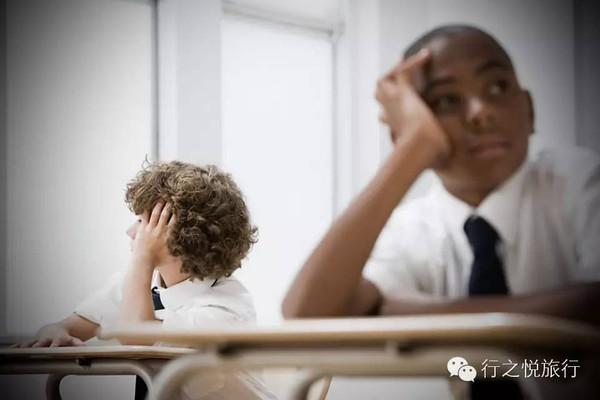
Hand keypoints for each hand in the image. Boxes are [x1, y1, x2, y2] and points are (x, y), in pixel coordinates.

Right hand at [12, 324, 85, 347]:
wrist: (54, 329)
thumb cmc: (63, 336)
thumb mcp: (71, 339)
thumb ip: (77, 343)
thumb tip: (85, 347)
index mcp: (57, 339)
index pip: (56, 343)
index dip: (55, 346)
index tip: (52, 349)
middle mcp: (47, 340)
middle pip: (42, 343)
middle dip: (38, 345)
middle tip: (34, 348)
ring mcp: (39, 340)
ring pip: (31, 343)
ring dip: (26, 346)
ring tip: (20, 349)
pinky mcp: (32, 341)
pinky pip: (24, 344)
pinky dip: (18, 346)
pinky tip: (12, 349)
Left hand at [131, 202, 174, 269]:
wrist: (143, 261)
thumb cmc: (158, 261)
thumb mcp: (171, 258)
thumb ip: (180, 255)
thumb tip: (190, 256)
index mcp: (168, 235)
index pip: (174, 220)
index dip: (177, 212)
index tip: (179, 206)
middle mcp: (160, 229)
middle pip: (165, 214)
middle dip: (169, 205)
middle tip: (171, 197)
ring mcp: (150, 228)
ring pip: (155, 213)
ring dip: (159, 205)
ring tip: (162, 198)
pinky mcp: (142, 229)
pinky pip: (144, 217)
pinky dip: (146, 210)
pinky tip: (147, 204)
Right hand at [376, 49, 450, 167]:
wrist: (421, 149)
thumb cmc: (429, 157)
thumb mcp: (434, 157)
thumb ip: (440, 156)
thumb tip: (452, 166)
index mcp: (397, 128)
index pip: (388, 116)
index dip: (391, 111)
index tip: (400, 106)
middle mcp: (391, 114)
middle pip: (380, 95)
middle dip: (387, 86)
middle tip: (397, 75)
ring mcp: (393, 102)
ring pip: (385, 81)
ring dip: (395, 70)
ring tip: (410, 62)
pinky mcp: (402, 92)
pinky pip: (402, 71)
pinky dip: (412, 62)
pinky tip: (427, 56)